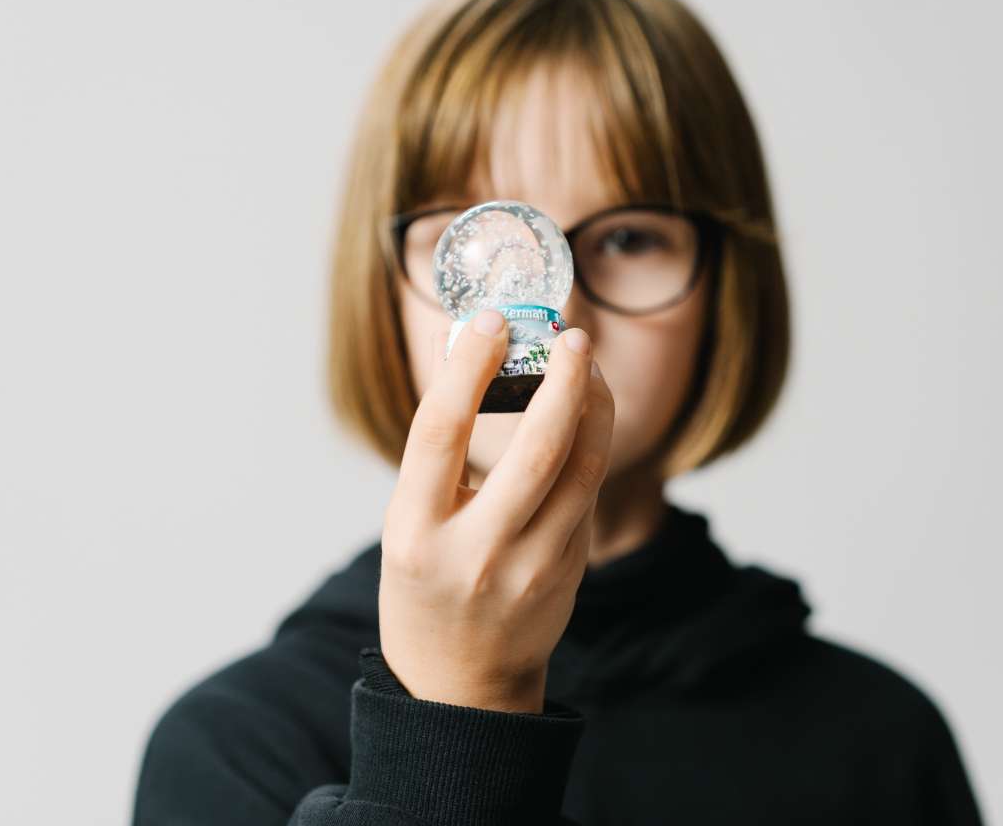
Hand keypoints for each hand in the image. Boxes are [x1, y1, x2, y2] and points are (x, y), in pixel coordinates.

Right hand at [377, 309, 614, 713]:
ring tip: (589, 366)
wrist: (459, 682)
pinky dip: (592, 445)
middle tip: (573, 335)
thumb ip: (438, 449)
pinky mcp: (569, 572)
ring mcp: (530, 568)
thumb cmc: (425, 583)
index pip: (441, 433)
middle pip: (534, 449)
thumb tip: (465, 349)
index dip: (468, 368)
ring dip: (594, 408)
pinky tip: (588, 415)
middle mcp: (475, 552)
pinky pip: (587, 495)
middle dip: (563, 382)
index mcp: (415, 532)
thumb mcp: (408, 521)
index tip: (491, 319)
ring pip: (580, 471)